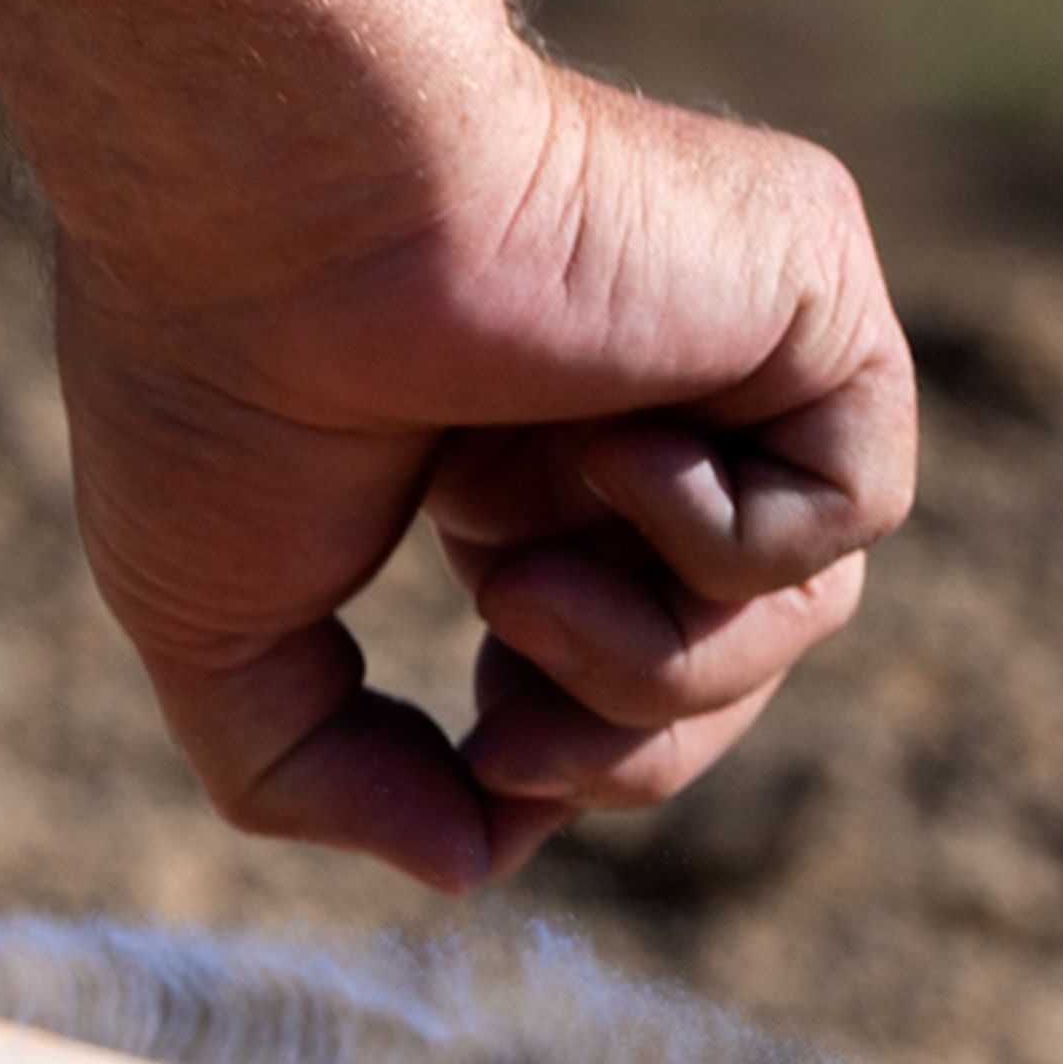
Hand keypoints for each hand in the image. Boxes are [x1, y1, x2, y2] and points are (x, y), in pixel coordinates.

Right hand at [0, 0, 914, 893]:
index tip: (485, 771)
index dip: (569, 757)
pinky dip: (719, 536)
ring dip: (652, 658)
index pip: (617, 659)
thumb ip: (312, 771)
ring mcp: (727, 343)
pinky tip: (600, 445)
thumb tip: (471, 864)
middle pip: (722, 663)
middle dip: (628, 751)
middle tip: (509, 744)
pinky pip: (851, 506)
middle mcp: (631, 395)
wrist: (275, 199)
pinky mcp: (814, 293)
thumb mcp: (214, 625)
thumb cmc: (211, 374)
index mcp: (505, 455)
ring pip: (798, 610)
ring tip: (517, 578)